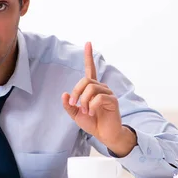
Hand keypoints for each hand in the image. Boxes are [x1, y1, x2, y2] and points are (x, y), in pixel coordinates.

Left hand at [62, 42, 135, 156]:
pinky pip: (98, 98)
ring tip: (86, 111)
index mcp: (92, 88)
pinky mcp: (112, 101)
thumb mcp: (76, 114)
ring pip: (91, 88)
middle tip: (75, 105)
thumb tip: (65, 94)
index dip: (88, 56)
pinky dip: (92, 106)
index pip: (90, 69)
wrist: (104, 135)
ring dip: (84, 101)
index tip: (88, 43)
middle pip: (86, 80)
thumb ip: (69, 105)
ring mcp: (108, 93)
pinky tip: (93, 112)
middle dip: (77, 92)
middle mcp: (101, 88)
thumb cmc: (93, 123)